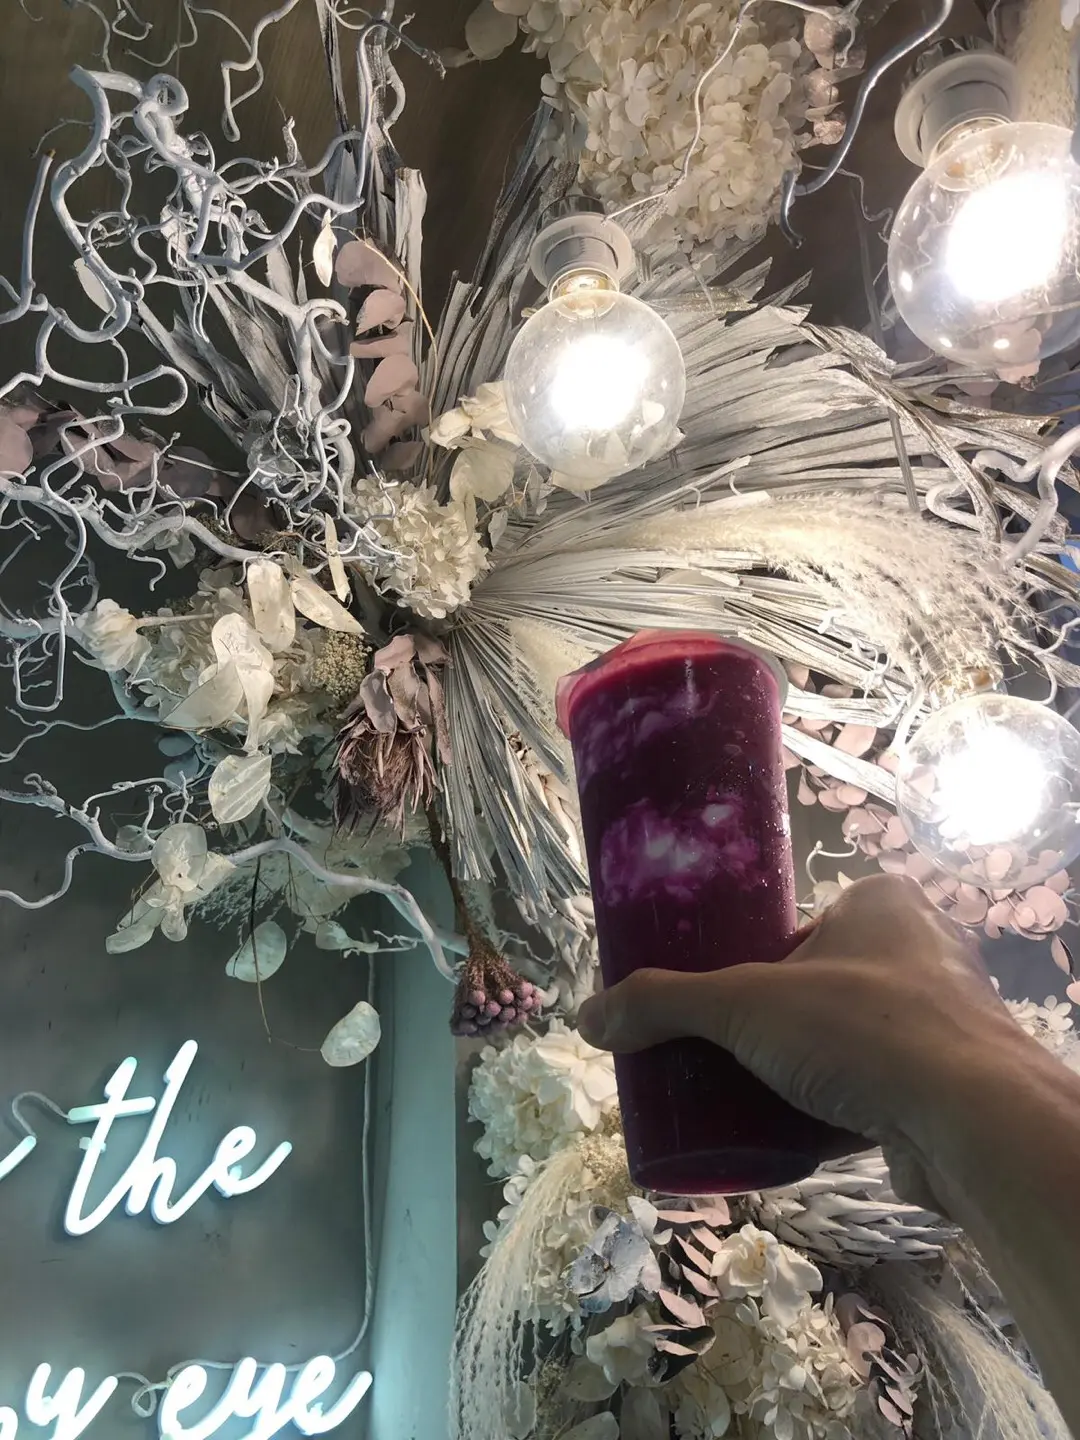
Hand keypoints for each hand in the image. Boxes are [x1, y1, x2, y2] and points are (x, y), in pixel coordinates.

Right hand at [577, 875, 1033, 1203]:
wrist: (972, 1123)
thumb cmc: (862, 1029)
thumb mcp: (745, 1004)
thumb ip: (664, 1004)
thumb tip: (585, 1017)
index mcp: (881, 902)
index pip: (800, 922)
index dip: (754, 958)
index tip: (717, 1001)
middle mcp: (921, 949)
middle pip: (818, 982)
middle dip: (772, 1021)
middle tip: (721, 1051)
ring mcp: (940, 1019)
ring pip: (847, 1038)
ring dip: (804, 1065)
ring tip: (748, 1093)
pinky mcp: (946, 1084)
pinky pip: (875, 1086)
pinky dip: (837, 1105)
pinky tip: (796, 1130)